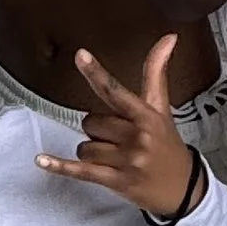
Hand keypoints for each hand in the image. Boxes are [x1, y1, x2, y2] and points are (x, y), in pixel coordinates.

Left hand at [36, 38, 198, 220]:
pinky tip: (42, 160)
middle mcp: (136, 136)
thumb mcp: (162, 108)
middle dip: (98, 130)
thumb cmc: (168, 144)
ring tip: (115, 157)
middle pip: (91, 122)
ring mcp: (126, 161)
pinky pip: (81, 171)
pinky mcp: (116, 181)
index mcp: (146, 115)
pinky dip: (60, 166)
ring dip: (93, 152)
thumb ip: (157, 72)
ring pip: (84, 147)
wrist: (185, 188)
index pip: (115, 90)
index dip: (96, 73)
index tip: (80, 55)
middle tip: (119, 138)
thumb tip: (169, 37)